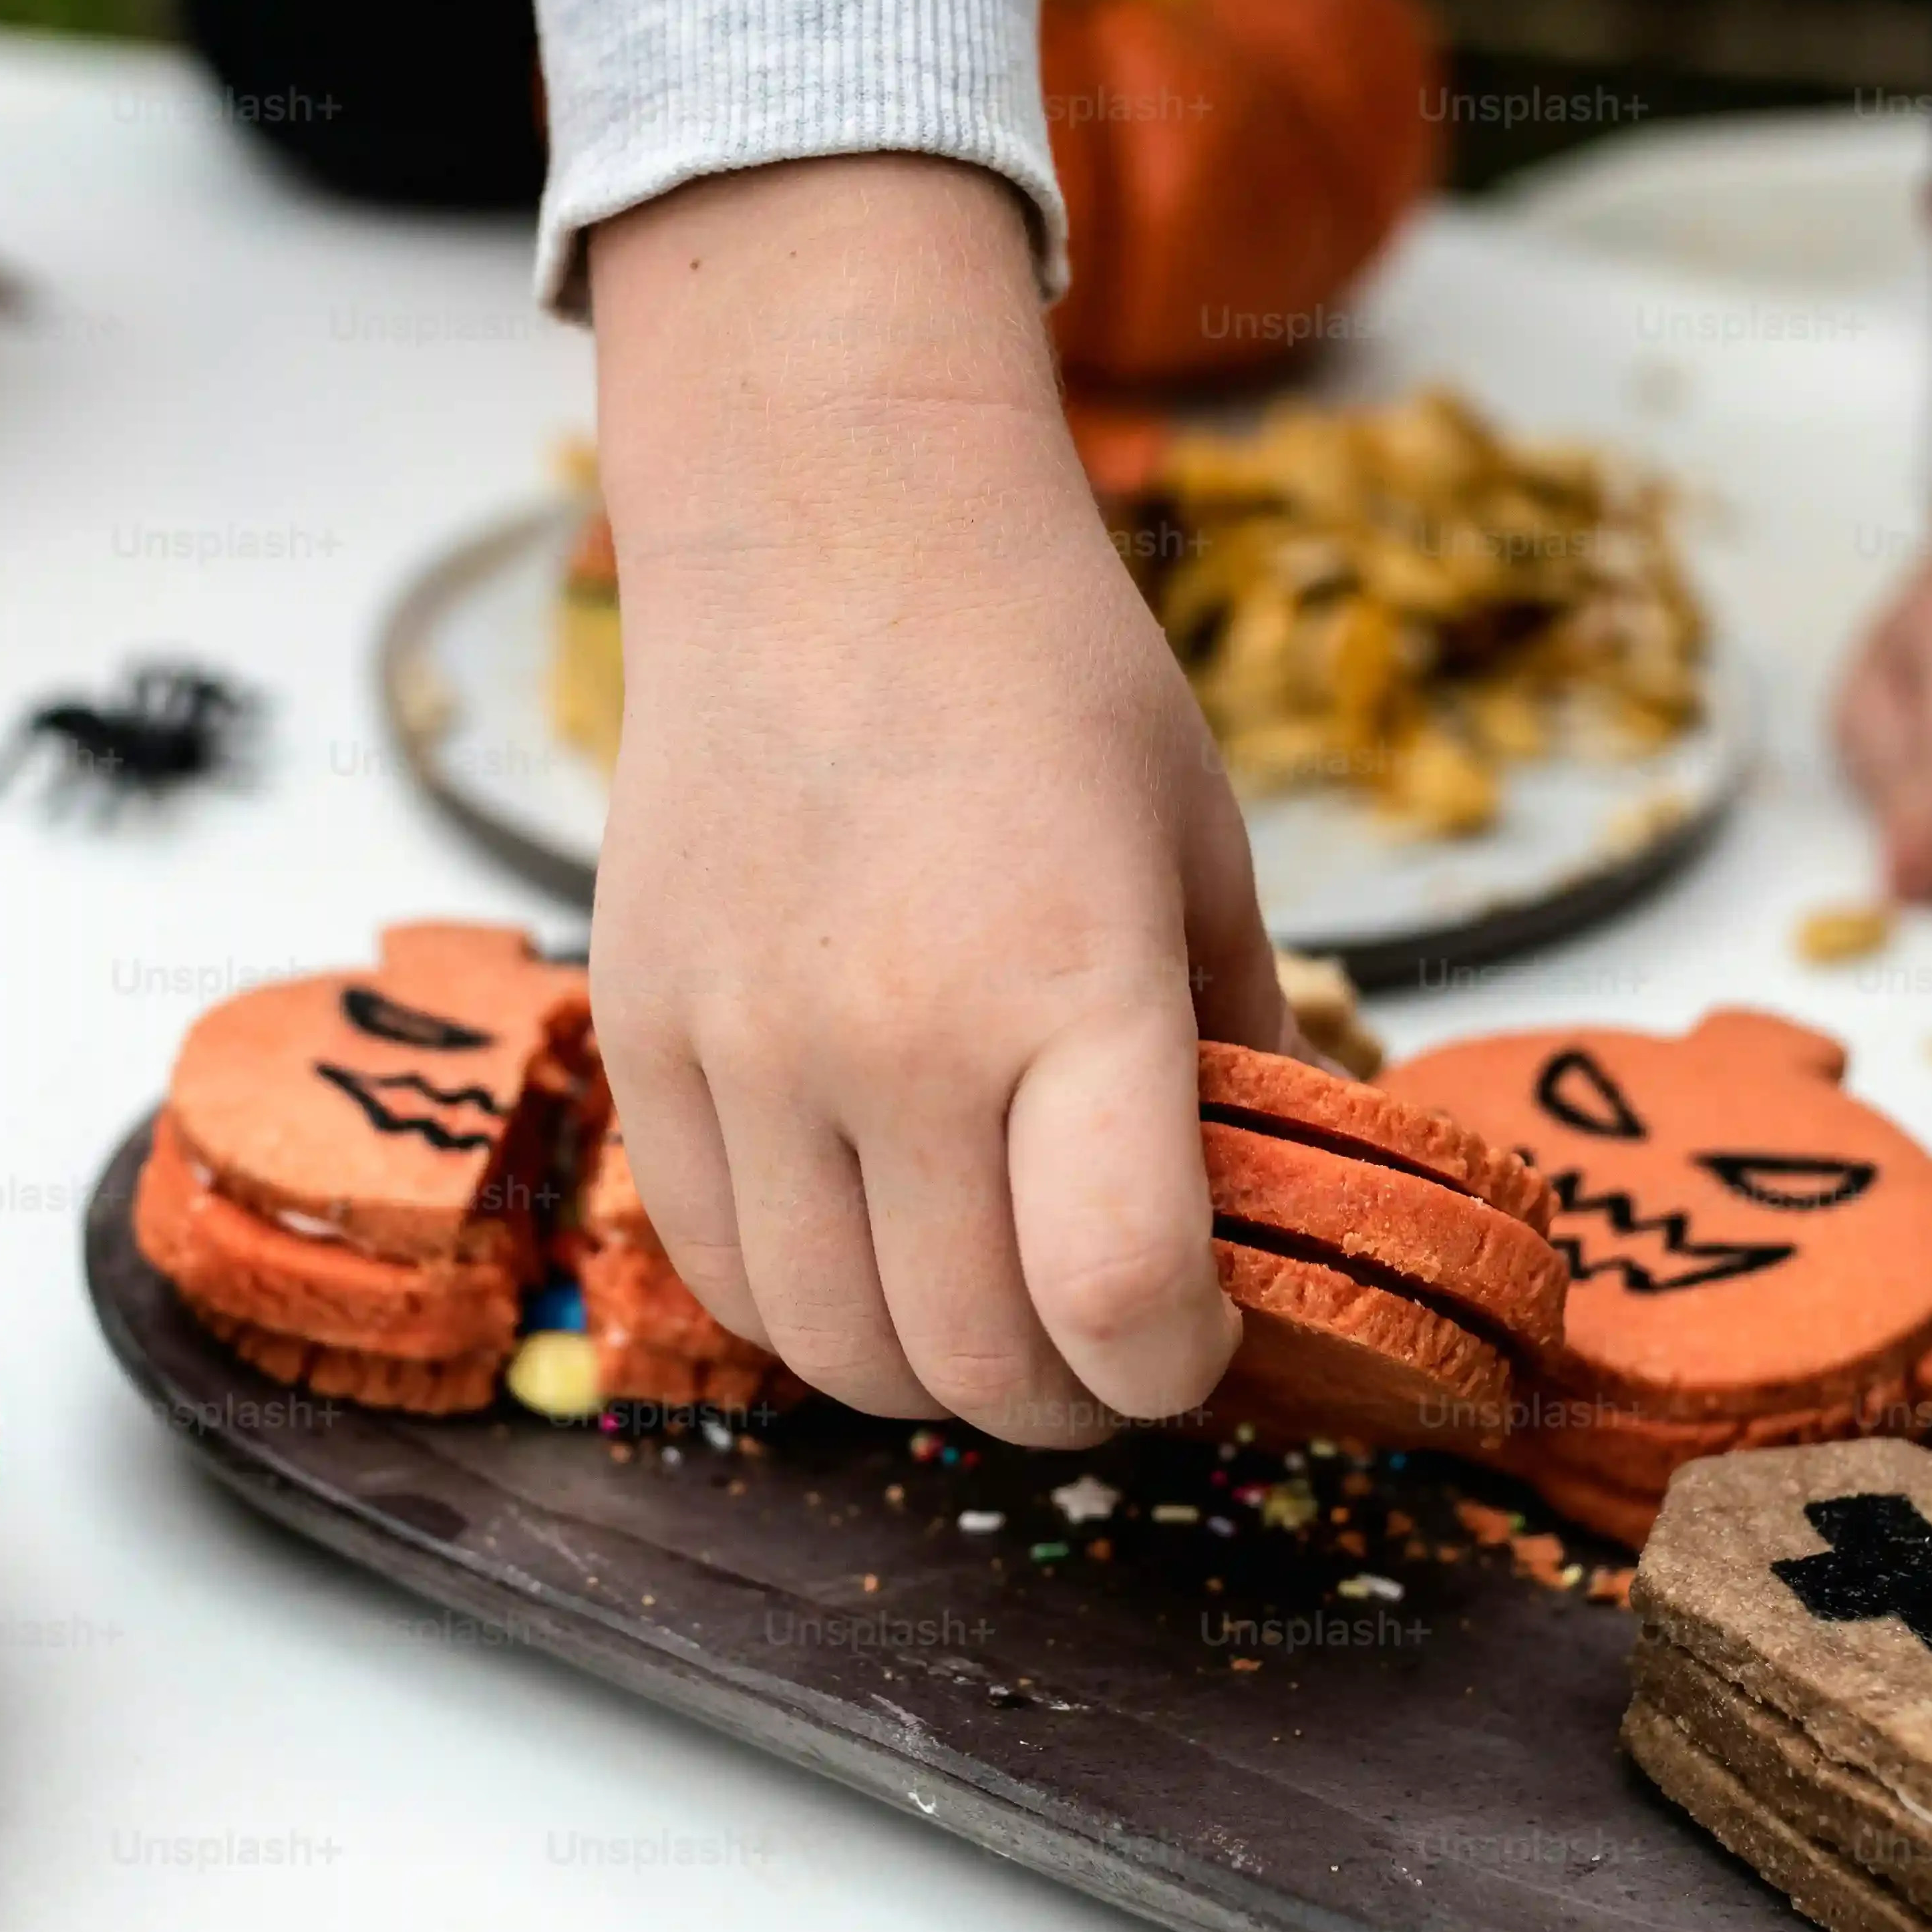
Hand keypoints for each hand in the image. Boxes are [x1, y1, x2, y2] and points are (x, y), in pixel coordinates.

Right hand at [585, 153, 1287, 1445]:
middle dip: (1070, 1398)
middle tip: (1110, 1352)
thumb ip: (1243, 1058)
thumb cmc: (1046, 678)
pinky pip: (723, 1272)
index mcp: (1070, 983)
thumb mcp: (1201, 856)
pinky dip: (811, 1313)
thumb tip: (1284, 1219)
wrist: (831, 533)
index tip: (1200, 1342)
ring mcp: (751, 1048)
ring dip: (934, 1379)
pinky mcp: (648, 1041)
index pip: (1116, 1297)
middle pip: (977, 1361)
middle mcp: (895, 1037)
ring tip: (991, 1317)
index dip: (1173, 1371)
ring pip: (837, 1352)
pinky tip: (875, 1254)